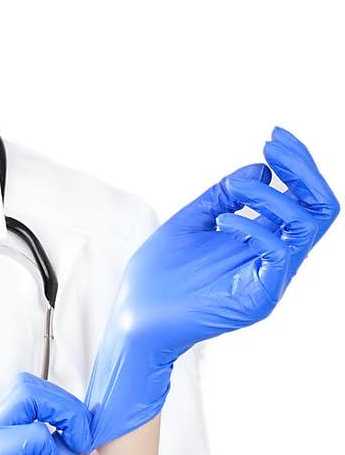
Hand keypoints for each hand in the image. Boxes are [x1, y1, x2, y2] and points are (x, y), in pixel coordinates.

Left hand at [85, 125, 338, 449]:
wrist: (134, 318)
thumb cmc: (159, 275)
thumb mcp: (192, 221)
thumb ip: (225, 195)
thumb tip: (261, 169)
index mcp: (263, 241)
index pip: (303, 199)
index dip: (297, 164)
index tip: (274, 136)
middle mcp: (274, 259)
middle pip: (320, 209)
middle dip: (302, 170)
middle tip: (272, 146)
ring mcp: (269, 280)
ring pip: (306, 226)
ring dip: (273, 196)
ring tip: (234, 191)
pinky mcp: (257, 298)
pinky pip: (279, 253)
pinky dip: (256, 225)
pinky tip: (224, 220)